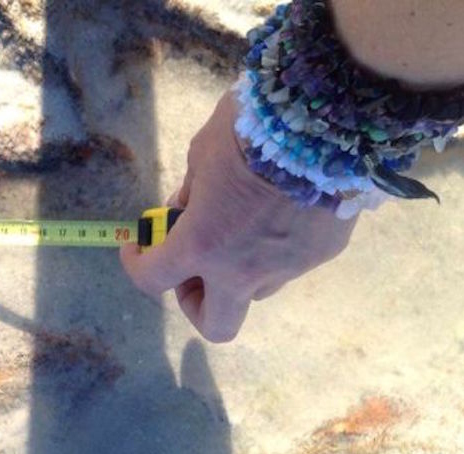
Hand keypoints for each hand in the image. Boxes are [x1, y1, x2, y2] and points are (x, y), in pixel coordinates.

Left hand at [120, 92, 357, 341]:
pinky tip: (283, 208)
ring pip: (256, 290)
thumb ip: (191, 192)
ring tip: (242, 226)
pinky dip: (276, 247)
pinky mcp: (324, 253)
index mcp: (202, 245)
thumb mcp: (203, 155)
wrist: (325, 119)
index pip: (154, 279)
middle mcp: (244, 270)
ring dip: (238, 271)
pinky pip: (291, 262)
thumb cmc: (249, 130)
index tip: (139, 249)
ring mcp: (289, 267)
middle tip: (193, 269)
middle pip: (216, 324)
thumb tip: (185, 210)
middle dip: (195, 303)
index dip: (138, 266)